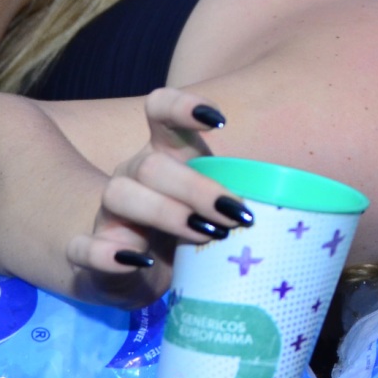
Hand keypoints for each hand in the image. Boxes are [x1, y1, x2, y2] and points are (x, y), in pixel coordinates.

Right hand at [63, 88, 252, 303]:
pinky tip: (141, 260)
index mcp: (165, 153)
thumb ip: (240, 193)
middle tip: (236, 214)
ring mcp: (107, 212)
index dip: (183, 107)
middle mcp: (132, 174)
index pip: (159, 110)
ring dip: (165, 213)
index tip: (220, 121)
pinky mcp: (89, 252)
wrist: (137, 270)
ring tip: (206, 236)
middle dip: (196, 187)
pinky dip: (108, 254)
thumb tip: (294, 202)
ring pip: (119, 194)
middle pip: (151, 164)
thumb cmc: (188, 225)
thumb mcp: (215, 203)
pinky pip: (83, 247)